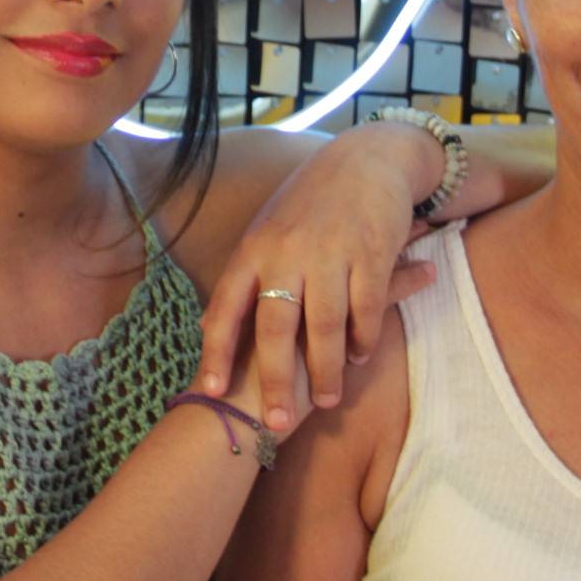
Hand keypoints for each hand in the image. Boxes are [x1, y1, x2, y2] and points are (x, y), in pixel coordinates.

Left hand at [196, 125, 442, 430]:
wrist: (365, 159)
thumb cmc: (309, 204)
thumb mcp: (266, 233)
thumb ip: (245, 280)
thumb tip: (209, 327)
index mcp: (254, 249)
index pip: (227, 307)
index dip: (217, 352)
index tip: (211, 393)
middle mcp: (287, 252)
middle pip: (276, 328)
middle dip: (275, 381)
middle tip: (276, 421)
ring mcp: (331, 254)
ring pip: (325, 327)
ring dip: (326, 371)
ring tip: (326, 400)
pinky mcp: (371, 255)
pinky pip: (366, 310)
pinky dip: (362, 340)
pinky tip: (359, 358)